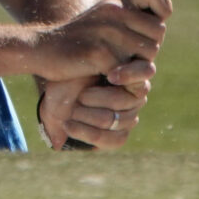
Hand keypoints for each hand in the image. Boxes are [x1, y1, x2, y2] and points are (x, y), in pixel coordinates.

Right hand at [24, 0, 168, 84]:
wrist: (42, 50)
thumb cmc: (78, 40)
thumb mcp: (103, 20)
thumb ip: (129, 20)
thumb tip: (161, 25)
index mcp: (116, 1)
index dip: (163, 7)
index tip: (158, 21)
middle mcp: (114, 11)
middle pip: (158, 33)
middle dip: (148, 48)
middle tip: (129, 56)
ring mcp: (107, 32)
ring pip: (147, 54)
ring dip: (138, 66)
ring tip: (119, 67)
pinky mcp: (100, 53)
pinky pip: (129, 72)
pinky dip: (123, 80)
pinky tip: (107, 77)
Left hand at [38, 58, 153, 150]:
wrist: (52, 95)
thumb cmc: (68, 71)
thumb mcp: (82, 59)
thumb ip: (105, 58)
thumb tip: (115, 63)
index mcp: (132, 70)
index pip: (145, 71)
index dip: (130, 74)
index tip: (110, 75)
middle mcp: (135, 95)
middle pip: (124, 100)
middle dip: (96, 98)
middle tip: (79, 95)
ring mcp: (129, 117)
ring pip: (113, 120)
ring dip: (86, 115)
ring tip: (70, 110)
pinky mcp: (118, 136)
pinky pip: (112, 140)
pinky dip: (87, 133)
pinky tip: (69, 125)